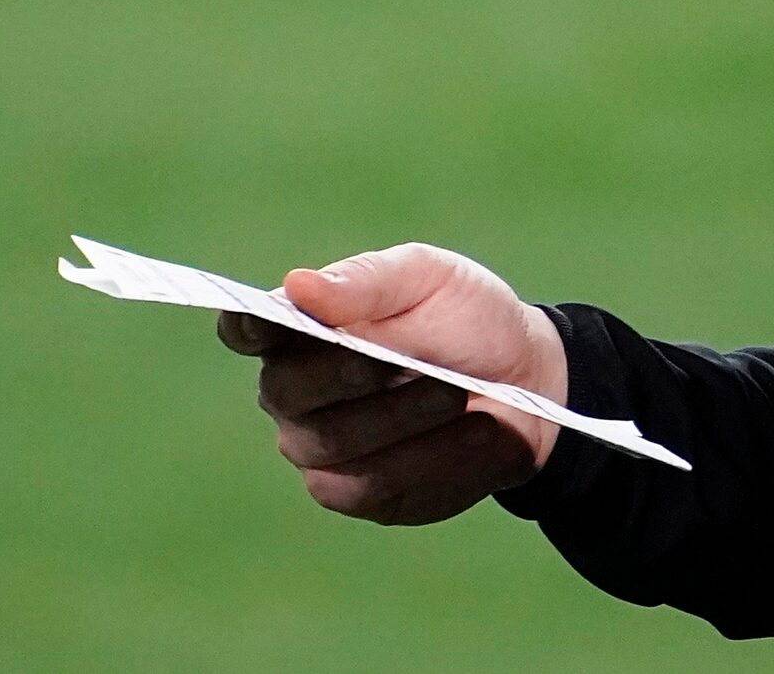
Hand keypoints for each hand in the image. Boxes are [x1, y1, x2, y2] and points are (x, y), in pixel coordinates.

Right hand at [215, 242, 569, 524]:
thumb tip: (298, 286)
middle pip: (289, 391)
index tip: (263, 321)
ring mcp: (320, 447)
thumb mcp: (430, 280)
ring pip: (336, 442)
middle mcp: (296, 392)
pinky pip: (374, 486)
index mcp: (304, 326)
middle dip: (355, 374)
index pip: (247, 328)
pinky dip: (432, 456)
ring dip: (407, 415)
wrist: (528, 382)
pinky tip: (477, 432)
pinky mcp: (359, 493)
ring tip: (461, 393)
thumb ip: (365, 284)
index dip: (246, 326)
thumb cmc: (467, 319)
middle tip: (418, 361)